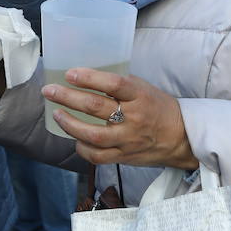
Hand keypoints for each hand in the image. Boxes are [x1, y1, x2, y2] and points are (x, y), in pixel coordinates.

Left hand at [46, 68, 197, 168]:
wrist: (180, 138)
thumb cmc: (157, 107)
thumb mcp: (143, 89)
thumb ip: (118, 85)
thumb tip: (84, 77)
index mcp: (139, 95)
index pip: (113, 84)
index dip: (89, 78)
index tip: (69, 74)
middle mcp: (134, 117)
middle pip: (95, 107)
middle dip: (67, 98)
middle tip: (49, 91)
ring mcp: (128, 139)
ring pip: (93, 135)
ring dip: (69, 124)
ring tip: (57, 114)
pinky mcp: (124, 157)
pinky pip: (97, 156)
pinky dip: (82, 147)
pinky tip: (74, 138)